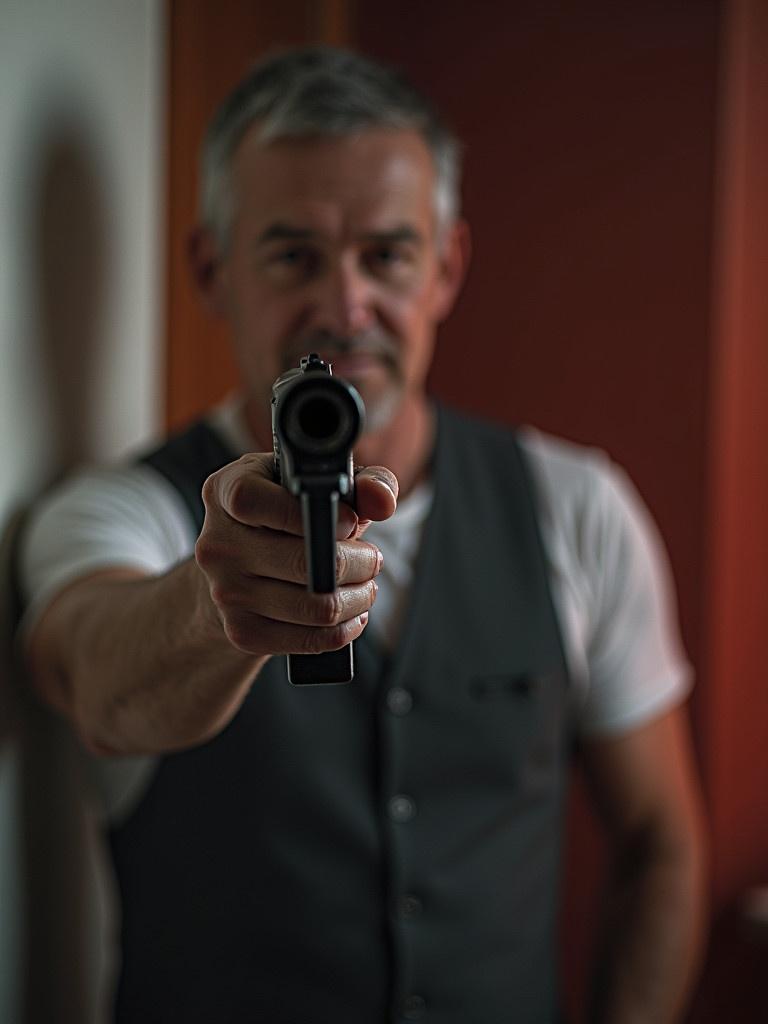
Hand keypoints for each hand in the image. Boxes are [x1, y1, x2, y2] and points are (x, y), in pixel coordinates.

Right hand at [195, 453, 397, 657]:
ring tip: (366, 585)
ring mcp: (225, 592)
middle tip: (372, 558)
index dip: (309, 513)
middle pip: (303, 562)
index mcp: (227, 491)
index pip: (253, 501)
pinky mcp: (242, 632)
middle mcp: (218, 543)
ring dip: (359, 597)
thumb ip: (360, 482)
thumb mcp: (315, 485)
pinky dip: (345, 629)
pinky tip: (352, 613)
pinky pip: (310, 640)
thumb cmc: (286, 519)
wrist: (237, 572)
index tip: (349, 521)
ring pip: (316, 606)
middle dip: (359, 562)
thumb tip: (382, 501)